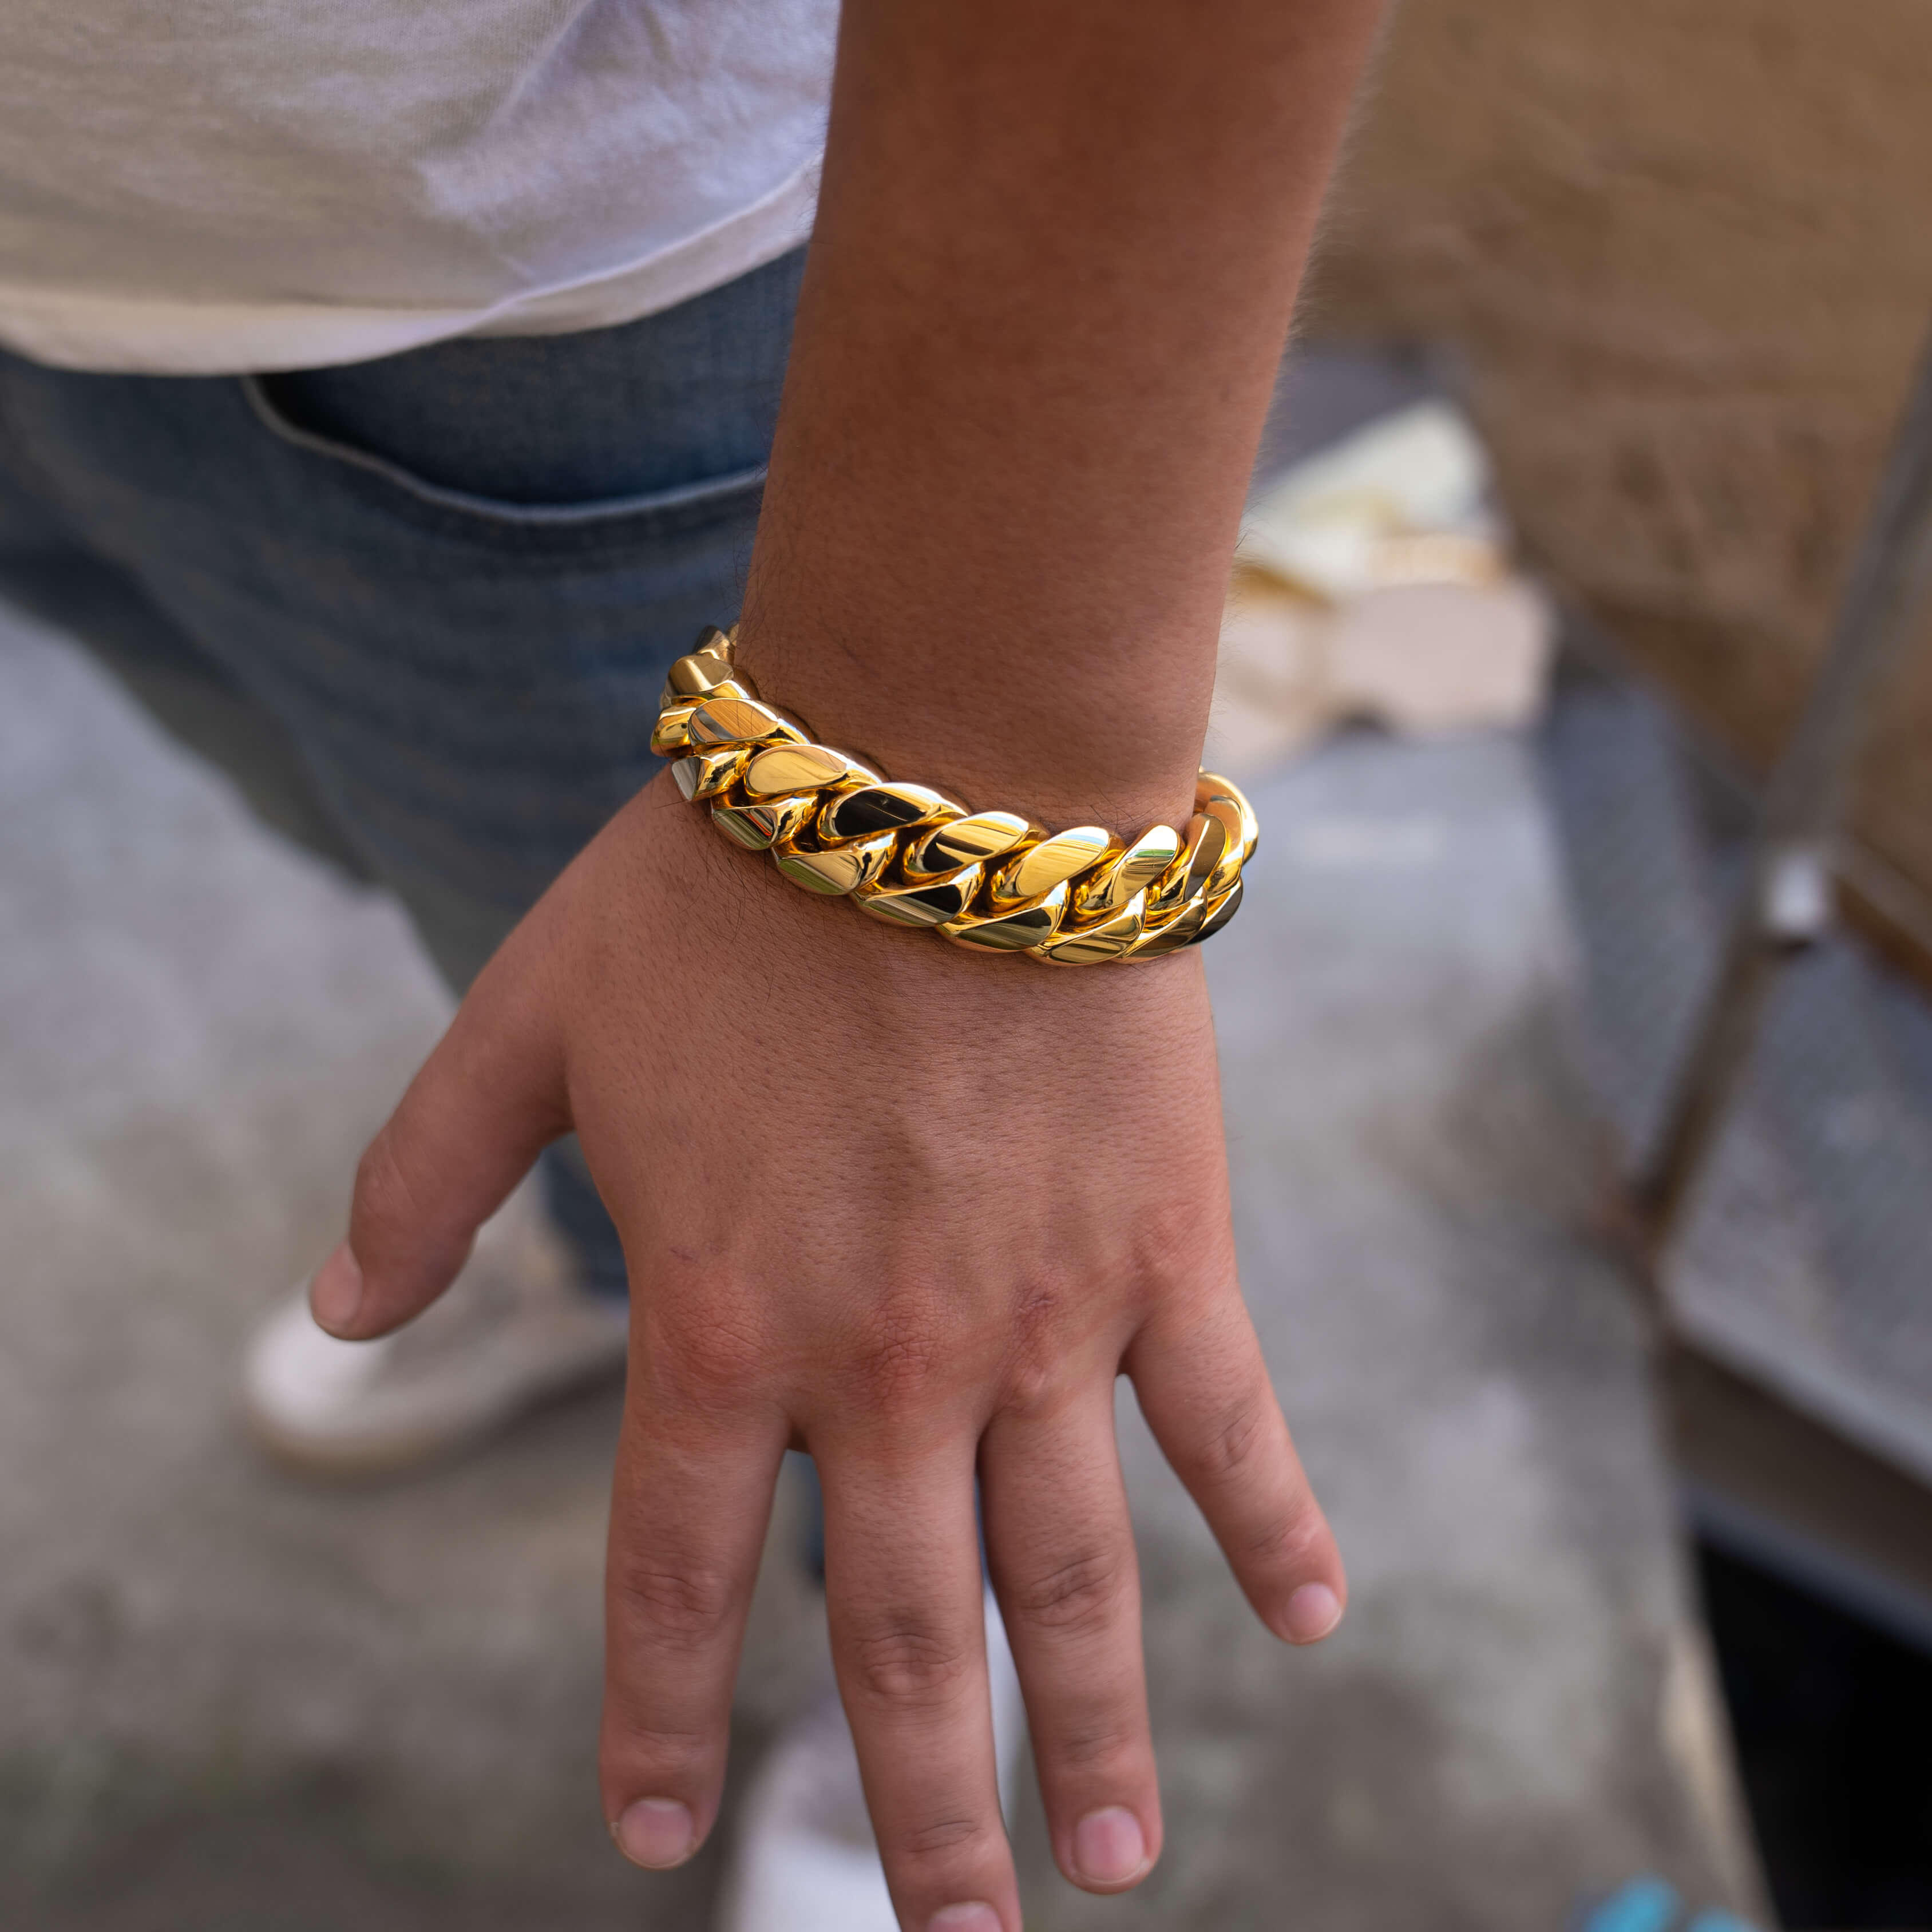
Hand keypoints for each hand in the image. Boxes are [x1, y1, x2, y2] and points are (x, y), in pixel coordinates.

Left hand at [310, 774, 1345, 1929]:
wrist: (933, 773)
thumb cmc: (725, 889)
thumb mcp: (530, 1016)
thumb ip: (422, 1173)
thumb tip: (326, 1315)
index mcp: (721, 1324)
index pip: (674, 1581)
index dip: (658, 1717)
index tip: (652, 1832)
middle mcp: (884, 1366)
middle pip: (900, 1638)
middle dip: (919, 1804)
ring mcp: (1040, 1322)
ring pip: (1072, 1577)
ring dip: (1092, 1729)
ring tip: (1118, 1853)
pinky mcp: (1163, 1251)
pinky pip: (1226, 1421)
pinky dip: (1274, 1526)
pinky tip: (1312, 1622)